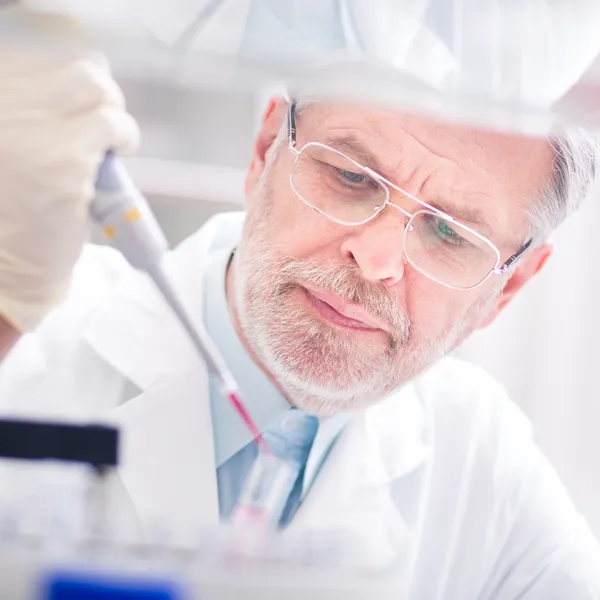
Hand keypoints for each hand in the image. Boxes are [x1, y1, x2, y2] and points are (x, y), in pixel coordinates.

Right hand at [0, 7, 138, 331]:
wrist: (5, 267)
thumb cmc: (8, 215)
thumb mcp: (9, 148)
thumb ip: (30, 116)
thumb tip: (78, 94)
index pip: (37, 56)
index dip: (66, 78)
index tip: (78, 101)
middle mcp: (2, 102)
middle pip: (71, 64)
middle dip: (98, 90)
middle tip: (101, 121)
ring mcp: (29, 125)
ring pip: (92, 84)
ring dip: (112, 109)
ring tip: (112, 139)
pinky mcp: (63, 156)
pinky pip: (112, 123)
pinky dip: (125, 134)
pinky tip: (121, 150)